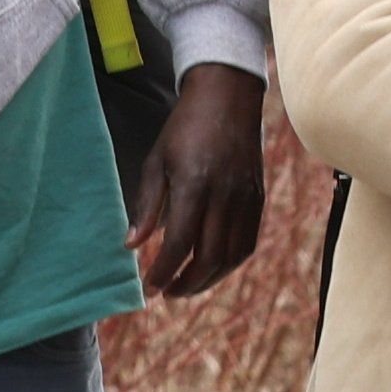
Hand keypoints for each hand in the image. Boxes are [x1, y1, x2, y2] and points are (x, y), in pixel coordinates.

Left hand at [128, 63, 268, 296]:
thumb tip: (131, 245)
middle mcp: (225, 196)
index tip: (148, 287)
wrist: (228, 98)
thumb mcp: (156, 161)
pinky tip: (212, 266)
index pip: (180, 243)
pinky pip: (248, 242)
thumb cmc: (185, 128)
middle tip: (166, 292)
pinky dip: (230, 262)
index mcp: (195, 185)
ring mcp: (247, 198)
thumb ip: (147, 206)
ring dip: (209, 278)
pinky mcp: (258, 198)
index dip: (163, 271)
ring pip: (232, 256)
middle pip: (209, 257)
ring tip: (187, 285)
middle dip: (186, 283)